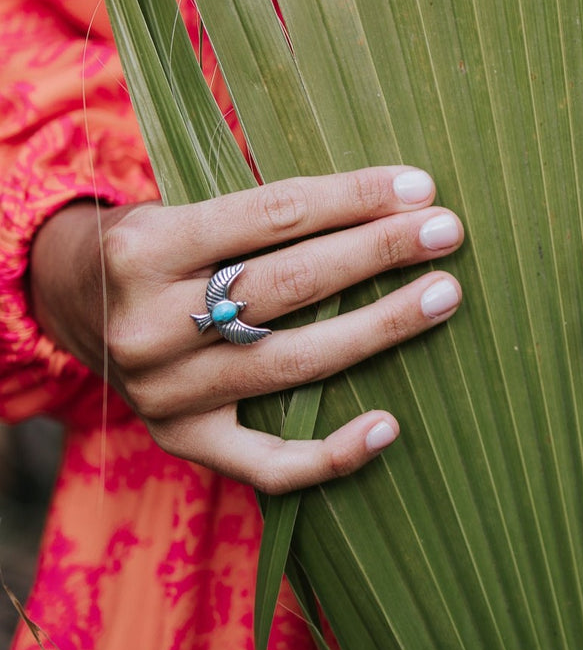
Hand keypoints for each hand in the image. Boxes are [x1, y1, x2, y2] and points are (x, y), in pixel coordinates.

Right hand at [30, 166, 463, 491]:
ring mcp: (166, 392)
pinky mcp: (181, 440)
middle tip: (446, 232)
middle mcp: (150, 324)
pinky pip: (266, 463)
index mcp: (147, 248)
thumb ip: (260, 216)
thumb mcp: (181, 209)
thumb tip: (381, 203)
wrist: (68, 302)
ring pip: (292, 363)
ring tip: (442, 295)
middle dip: (378, 252)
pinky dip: (330, 453)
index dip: (353, 198)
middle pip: (289, 285)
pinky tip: (389, 426)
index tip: (420, 186)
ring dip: (379, 328)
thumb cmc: (151, 246)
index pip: (273, 215)